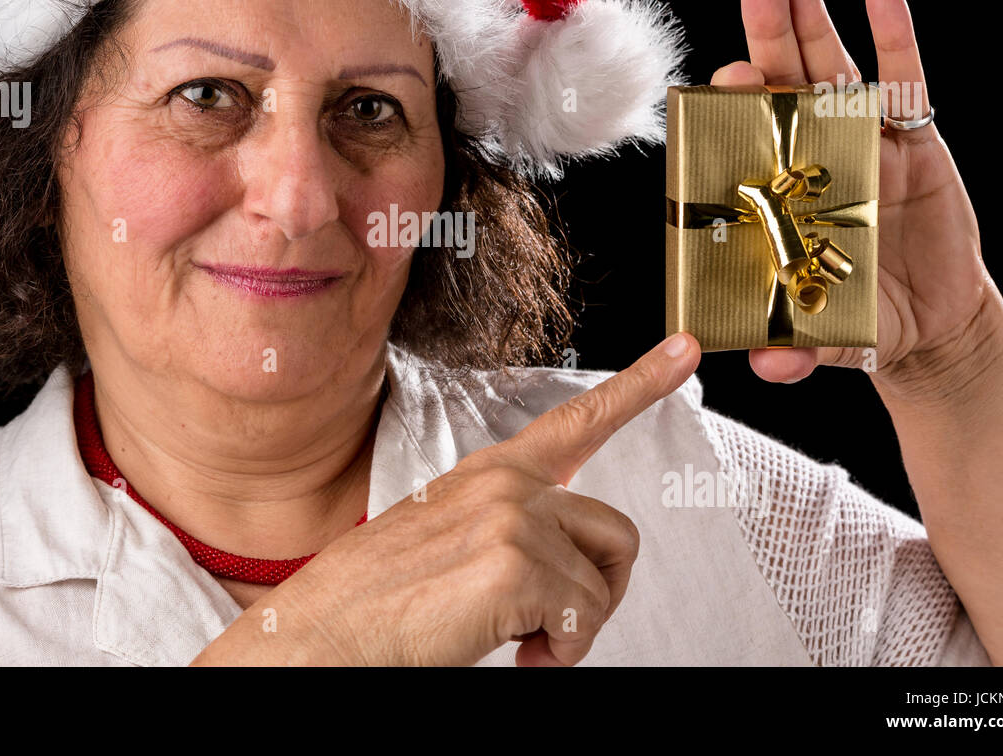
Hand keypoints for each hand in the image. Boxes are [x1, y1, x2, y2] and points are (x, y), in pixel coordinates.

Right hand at [192, 332, 700, 666]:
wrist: (316, 639)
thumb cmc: (372, 605)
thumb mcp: (442, 544)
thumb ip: (502, 530)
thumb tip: (555, 563)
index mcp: (488, 477)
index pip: (576, 421)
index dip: (640, 384)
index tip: (685, 350)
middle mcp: (505, 486)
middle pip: (617, 532)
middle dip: (599, 592)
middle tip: (549, 627)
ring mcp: (509, 517)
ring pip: (603, 582)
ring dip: (574, 629)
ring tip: (518, 642)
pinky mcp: (512, 562)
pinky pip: (583, 619)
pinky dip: (559, 653)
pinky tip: (513, 652)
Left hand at [713, 0, 989, 387]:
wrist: (928, 326)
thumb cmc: (859, 321)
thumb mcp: (828, 338)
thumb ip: (797, 349)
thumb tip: (766, 367)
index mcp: (774, 192)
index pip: (744, 138)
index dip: (733, 105)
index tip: (723, 79)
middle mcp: (808, 156)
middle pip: (781, 84)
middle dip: (767, 34)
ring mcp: (858, 141)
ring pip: (830, 69)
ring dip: (812, 21)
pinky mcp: (912, 140)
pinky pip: (904, 81)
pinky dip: (895, 38)